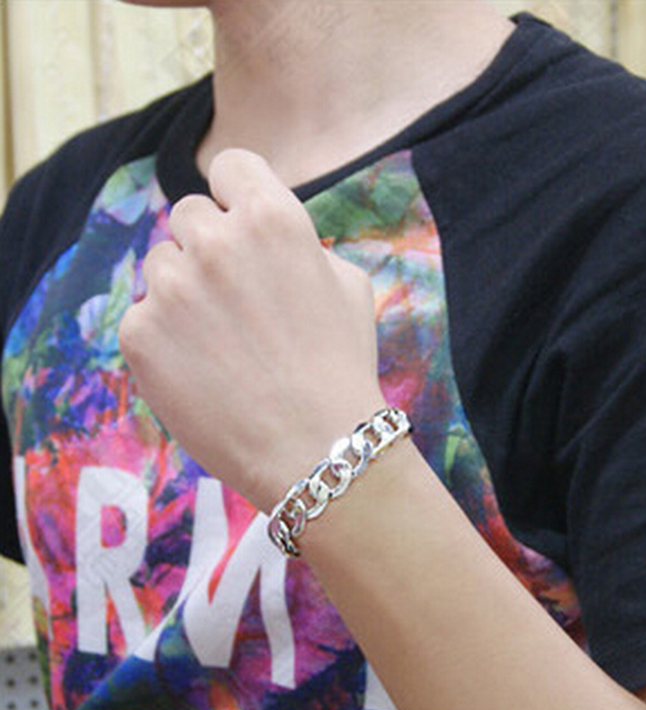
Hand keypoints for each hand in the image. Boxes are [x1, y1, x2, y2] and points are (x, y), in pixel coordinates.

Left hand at [119, 148, 384, 510]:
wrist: (319, 449)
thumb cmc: (341, 370)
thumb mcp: (348, 287)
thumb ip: (301, 244)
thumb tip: (264, 239)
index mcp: (272, 218)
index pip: (230, 166)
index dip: (236, 195)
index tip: (239, 224)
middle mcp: (215, 242)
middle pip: (188, 216)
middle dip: (209, 249)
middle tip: (235, 303)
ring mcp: (172, 288)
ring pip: (160, 266)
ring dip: (183, 293)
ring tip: (222, 346)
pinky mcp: (140, 334)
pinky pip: (143, 318)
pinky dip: (166, 341)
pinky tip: (203, 374)